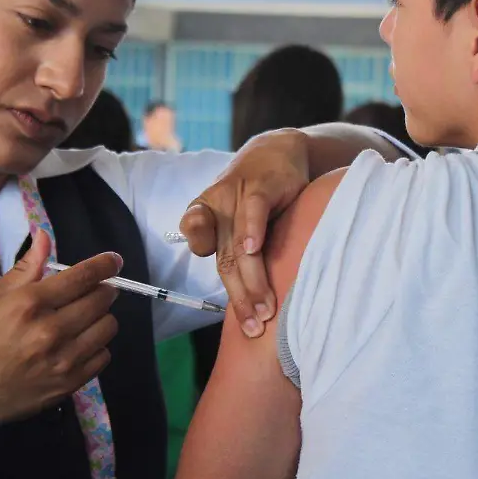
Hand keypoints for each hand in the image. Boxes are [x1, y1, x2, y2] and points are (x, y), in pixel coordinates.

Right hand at [0, 232, 121, 437]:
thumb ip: (25, 268)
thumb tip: (44, 235)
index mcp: (29, 304)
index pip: (83, 276)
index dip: (105, 264)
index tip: (113, 261)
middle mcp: (51, 330)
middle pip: (102, 299)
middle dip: (102, 288)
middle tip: (92, 290)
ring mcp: (63, 360)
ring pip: (108, 327)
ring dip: (101, 317)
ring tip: (83, 318)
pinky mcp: (70, 384)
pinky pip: (103, 356)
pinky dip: (96, 346)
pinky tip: (78, 343)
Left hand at [178, 129, 309, 337]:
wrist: (278, 149)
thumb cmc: (257, 195)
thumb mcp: (241, 222)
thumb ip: (235, 256)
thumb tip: (246, 303)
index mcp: (205, 216)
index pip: (199, 245)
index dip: (211, 275)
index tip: (229, 305)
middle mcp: (216, 207)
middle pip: (224, 260)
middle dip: (239, 298)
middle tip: (253, 328)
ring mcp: (236, 196)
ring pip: (238, 245)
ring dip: (252, 280)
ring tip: (266, 310)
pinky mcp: (261, 186)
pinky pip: (253, 211)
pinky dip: (252, 231)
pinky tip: (254, 251)